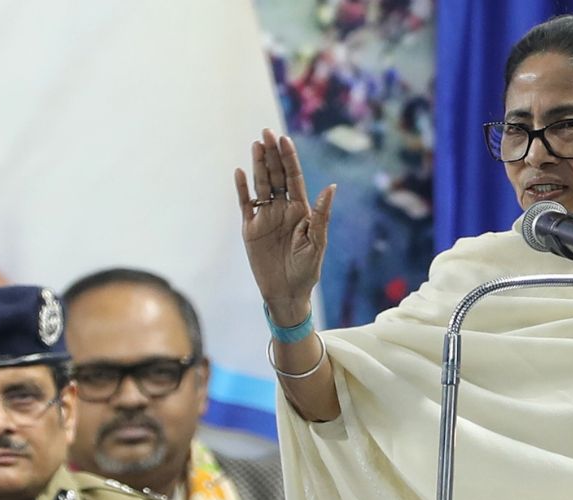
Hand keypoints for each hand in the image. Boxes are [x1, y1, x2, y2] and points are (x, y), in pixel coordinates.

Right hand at [233, 129, 335, 323]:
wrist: (287, 293)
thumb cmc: (307, 270)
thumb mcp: (316, 243)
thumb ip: (321, 215)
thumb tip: (332, 187)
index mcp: (300, 210)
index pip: (294, 178)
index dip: (289, 159)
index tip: (284, 139)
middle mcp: (282, 209)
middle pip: (276, 176)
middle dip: (272, 154)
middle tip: (266, 132)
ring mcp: (265, 217)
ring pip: (261, 185)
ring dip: (258, 165)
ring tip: (256, 145)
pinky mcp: (250, 228)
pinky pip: (245, 204)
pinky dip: (242, 188)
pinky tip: (240, 172)